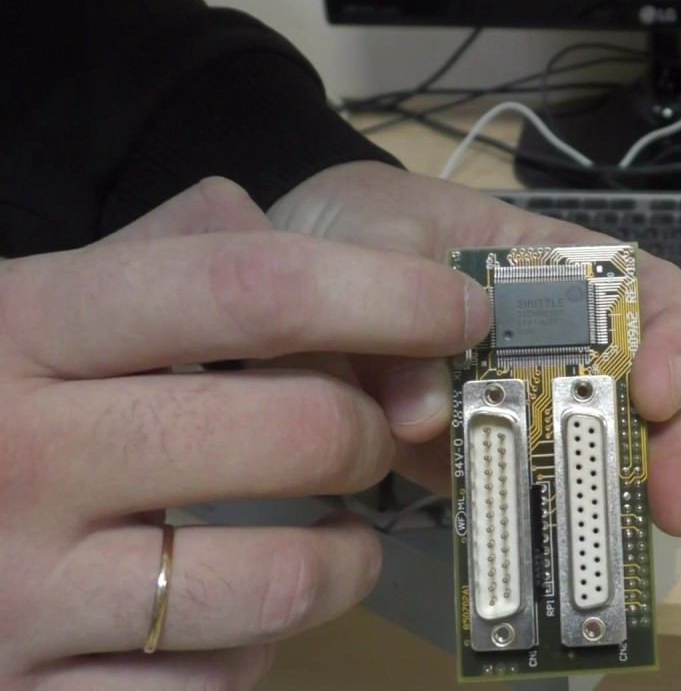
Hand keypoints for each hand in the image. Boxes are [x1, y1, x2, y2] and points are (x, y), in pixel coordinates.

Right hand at [0, 178, 488, 687]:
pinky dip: (251, 655)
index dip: (382, 294)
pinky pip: (215, 685)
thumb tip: (246, 211)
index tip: (460, 310)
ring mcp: (20, 596)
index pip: (245, 288)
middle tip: (369, 434)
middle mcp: (19, 457)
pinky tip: (224, 621)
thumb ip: (127, 263)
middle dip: (374, 431)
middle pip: (298, 431)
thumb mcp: (2, 317)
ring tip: (334, 539)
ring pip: (284, 578)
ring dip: (346, 557)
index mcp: (16, 331)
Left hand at [269, 161, 680, 535]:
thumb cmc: (348, 225)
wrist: (272, 274)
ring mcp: (506, 405)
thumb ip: (391, 304)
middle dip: (666, 446)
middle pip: (632, 388)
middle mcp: (545, 341)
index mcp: (549, 267)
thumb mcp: (370, 237)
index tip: (656, 390)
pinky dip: (531, 527)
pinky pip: (508, 493)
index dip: (670, 336)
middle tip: (677, 501)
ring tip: (628, 545)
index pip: (642, 291)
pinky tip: (545, 562)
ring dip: (612, 500)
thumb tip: (422, 415)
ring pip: (581, 453)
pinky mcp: (459, 457)